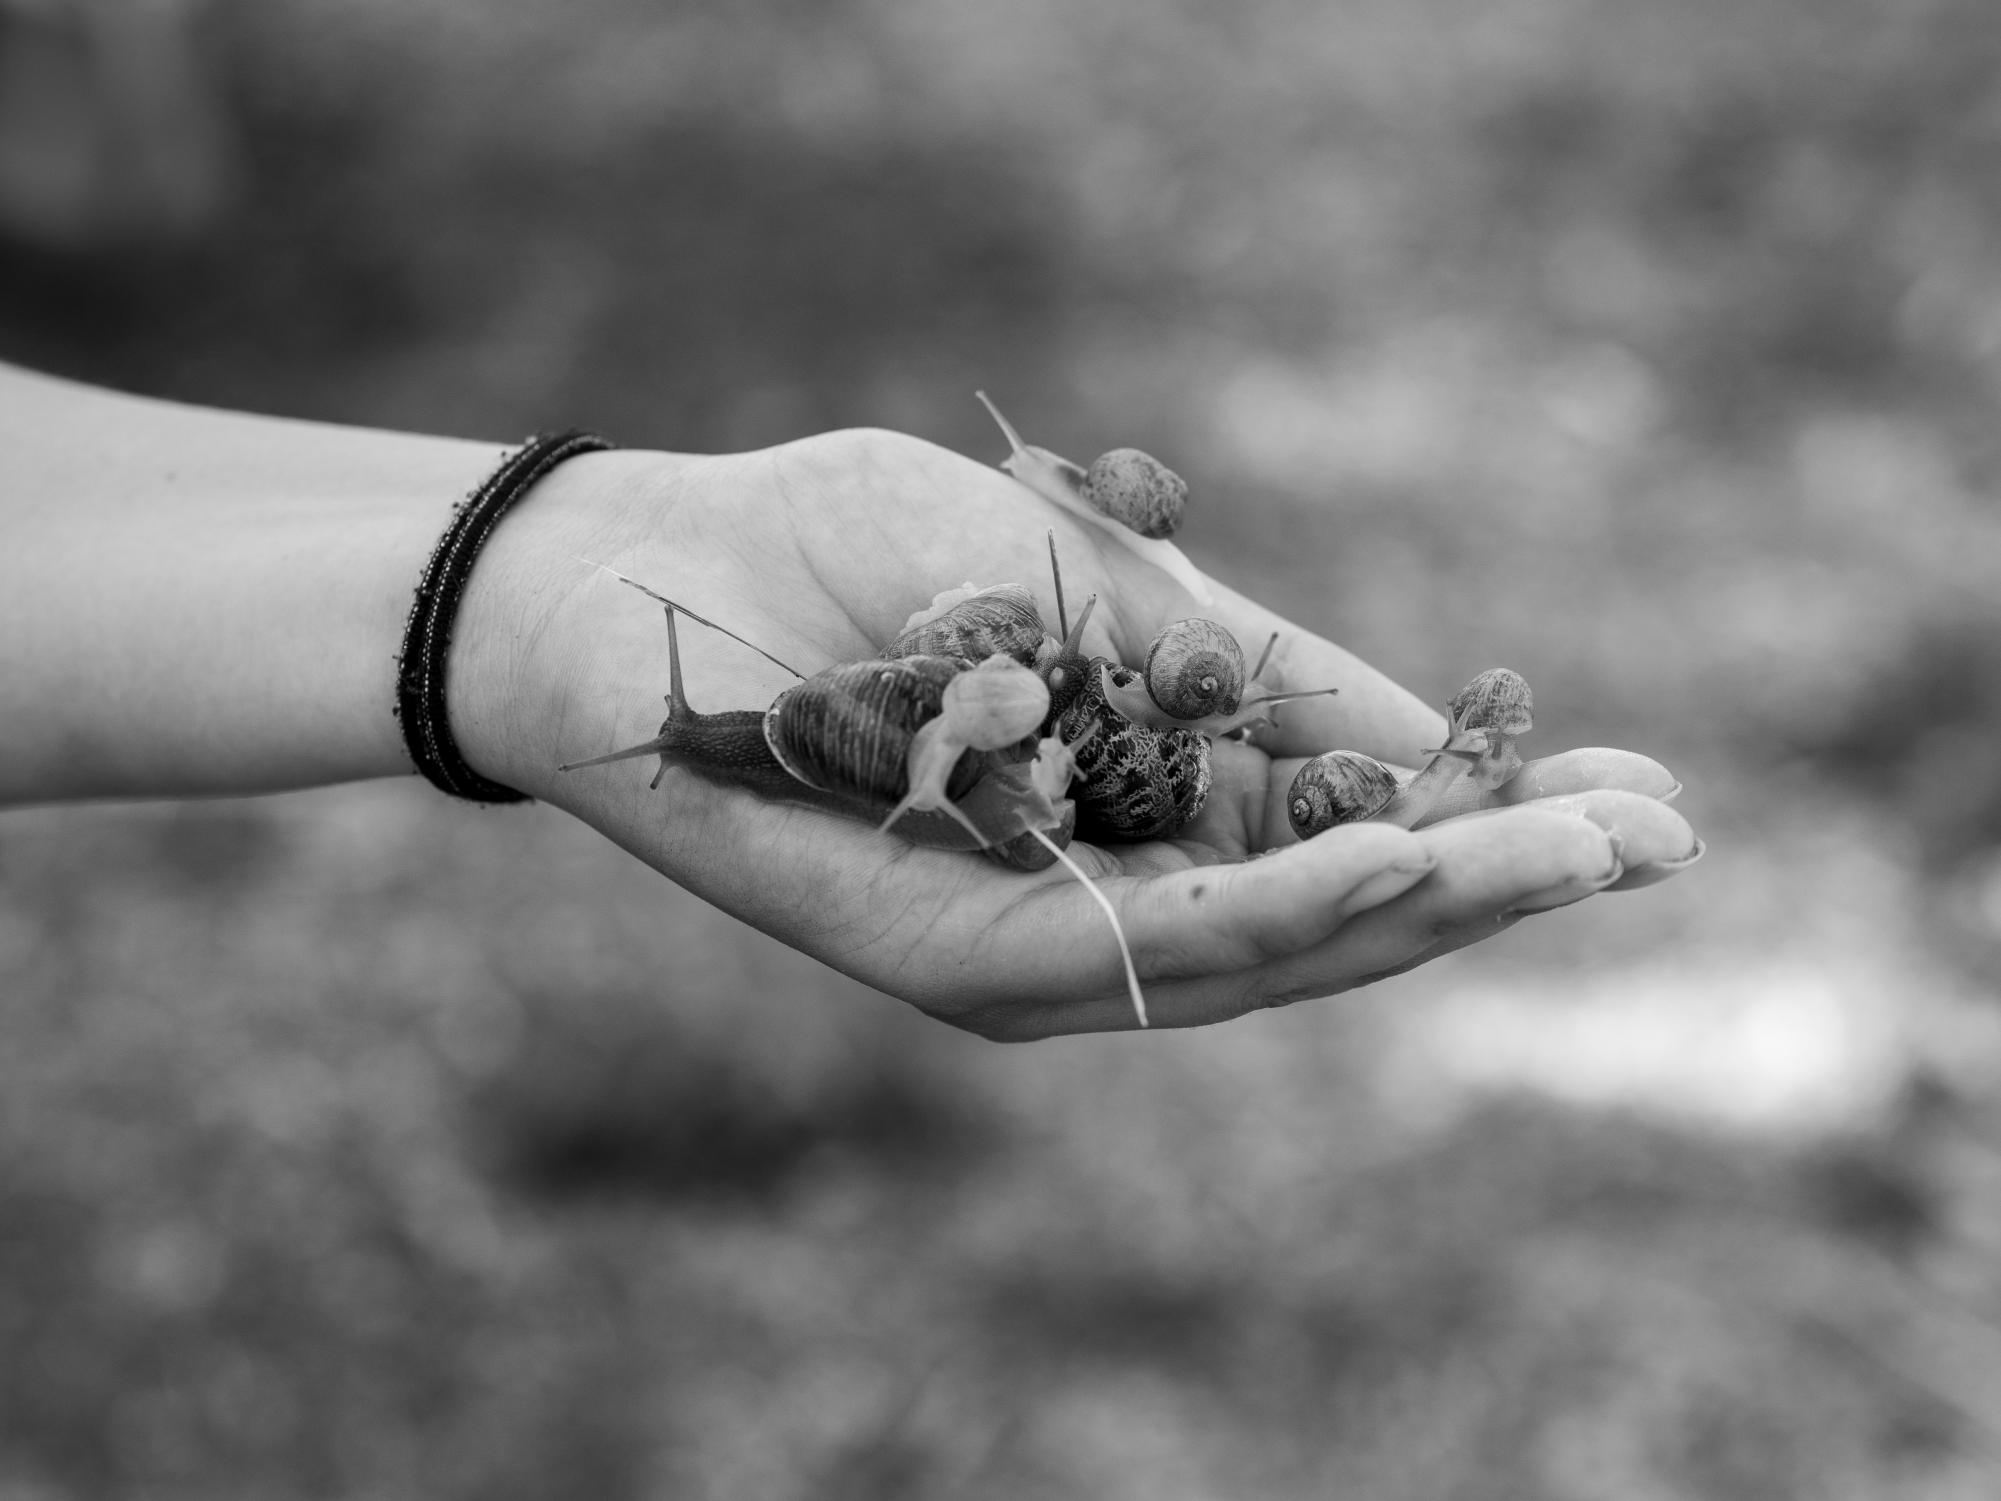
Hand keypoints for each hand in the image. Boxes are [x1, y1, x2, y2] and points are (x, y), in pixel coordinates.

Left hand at [457, 428, 1698, 1037]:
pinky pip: (1132, 954)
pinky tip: (1388, 875)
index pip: (1345, 845)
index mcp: (1143, 818)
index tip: (1640, 794)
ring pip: (1254, 956)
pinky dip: (1266, 916)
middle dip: (1491, 881)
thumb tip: (1440, 740)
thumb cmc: (865, 558)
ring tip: (1571, 863)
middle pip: (1324, 922)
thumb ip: (1254, 680)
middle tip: (1654, 840)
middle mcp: (1099, 906)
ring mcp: (1029, 948)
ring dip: (1417, 910)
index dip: (1490, 827)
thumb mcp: (1103, 588)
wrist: (653, 564)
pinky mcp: (949, 962)